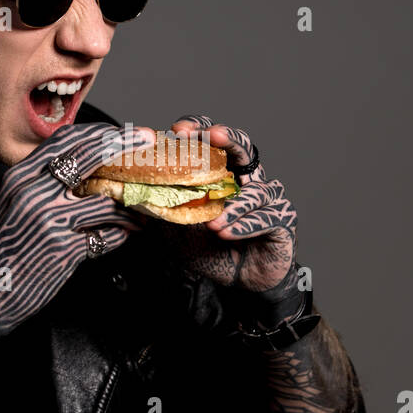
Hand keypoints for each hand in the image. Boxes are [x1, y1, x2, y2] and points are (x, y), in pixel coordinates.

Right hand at [0, 121, 155, 346]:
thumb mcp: (6, 204)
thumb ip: (37, 184)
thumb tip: (78, 170)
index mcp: (18, 176)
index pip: (66, 140)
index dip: (100, 132)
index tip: (123, 131)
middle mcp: (33, 192)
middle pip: (90, 157)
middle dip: (125, 145)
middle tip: (148, 142)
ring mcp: (50, 221)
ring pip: (106, 201)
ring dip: (129, 205)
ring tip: (141, 208)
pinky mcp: (63, 250)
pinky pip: (105, 236)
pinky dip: (120, 234)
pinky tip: (127, 233)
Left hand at [165, 114, 297, 295]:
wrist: (239, 281)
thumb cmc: (211, 249)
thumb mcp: (176, 228)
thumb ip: (161, 207)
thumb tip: (129, 191)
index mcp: (224, 175)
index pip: (213, 142)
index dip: (199, 130)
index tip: (178, 130)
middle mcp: (248, 180)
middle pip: (244, 148)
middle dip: (229, 139)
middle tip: (214, 135)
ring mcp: (268, 199)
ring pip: (256, 190)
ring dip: (232, 206)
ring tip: (211, 223)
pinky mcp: (283, 220)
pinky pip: (266, 217)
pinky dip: (245, 225)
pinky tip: (226, 233)